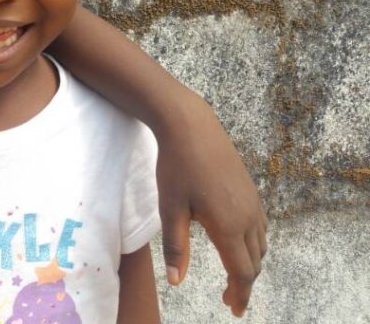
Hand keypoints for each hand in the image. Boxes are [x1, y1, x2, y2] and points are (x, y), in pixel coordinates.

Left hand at [155, 94, 267, 316]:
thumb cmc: (176, 167)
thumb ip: (175, 247)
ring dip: (249, 264)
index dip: (238, 294)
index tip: (233, 310)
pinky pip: (260, 226)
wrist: (191, 126)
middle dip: (243, 283)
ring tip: (233, 276)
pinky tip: (237, 244)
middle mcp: (247, 216)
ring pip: (260, 244)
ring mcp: (252, 202)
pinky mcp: (251, 190)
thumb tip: (176, 281)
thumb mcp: (170, 209)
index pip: (241, 272)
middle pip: (254, 262)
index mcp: (228, 226)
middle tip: (227, 299)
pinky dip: (253, 244)